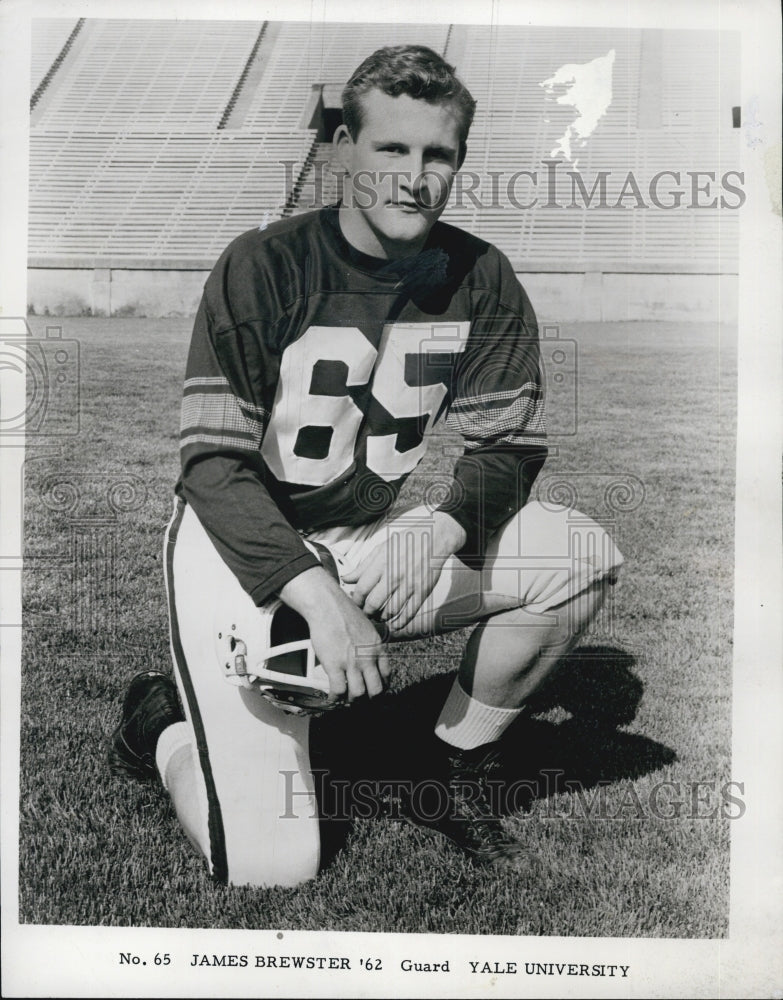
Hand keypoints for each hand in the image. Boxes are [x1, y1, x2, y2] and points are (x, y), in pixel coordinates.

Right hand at [279, 567, 388, 703]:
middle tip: (361, 701)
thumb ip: (369, 643)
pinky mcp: (334, 665)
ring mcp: (351, 663)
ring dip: (351, 700)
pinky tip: (331, 698)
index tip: (374, 691)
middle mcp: (368, 657)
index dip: (381, 687)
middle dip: (369, 700)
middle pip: (376, 690)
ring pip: (358, 694)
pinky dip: (334, 698)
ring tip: (345, 700)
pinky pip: (338, 690)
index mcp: (377, 647)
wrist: (327, 606)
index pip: (387, 675)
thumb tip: (367, 654)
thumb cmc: (343, 612)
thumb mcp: (366, 627)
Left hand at [343, 511, 466, 632]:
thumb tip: (346, 579)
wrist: (433, 538)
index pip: (362, 588)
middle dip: (366, 612)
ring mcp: (410, 584)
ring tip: (378, 617)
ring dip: (381, 618)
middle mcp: (394, 575)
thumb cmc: (405, 542)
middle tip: (365, 614)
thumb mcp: (381, 549)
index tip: (355, 604)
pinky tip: (394, 625)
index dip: (355, 600)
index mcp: (381, 563)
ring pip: (390, 611)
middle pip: (373, 603)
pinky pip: (409, 613)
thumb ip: (363, 566)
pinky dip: (400, 623)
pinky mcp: (423, 591)